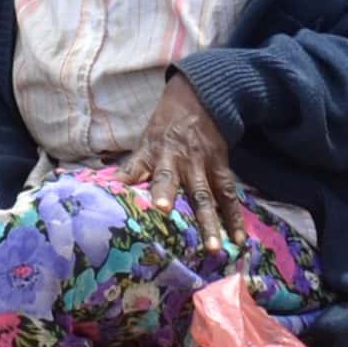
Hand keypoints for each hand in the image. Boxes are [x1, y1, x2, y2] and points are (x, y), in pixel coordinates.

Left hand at [118, 73, 244, 253]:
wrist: (200, 99)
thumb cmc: (166, 128)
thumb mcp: (146, 141)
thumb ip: (132, 168)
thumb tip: (107, 188)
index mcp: (155, 153)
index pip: (142, 168)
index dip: (133, 181)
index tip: (133, 200)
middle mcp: (177, 160)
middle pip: (172, 182)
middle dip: (169, 199)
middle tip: (167, 216)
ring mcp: (202, 165)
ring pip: (206, 196)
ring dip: (210, 222)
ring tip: (213, 248)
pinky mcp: (221, 168)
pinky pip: (229, 195)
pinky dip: (235, 218)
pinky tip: (239, 240)